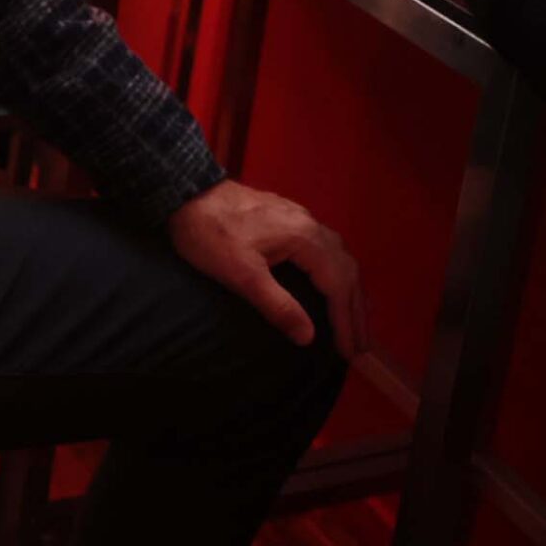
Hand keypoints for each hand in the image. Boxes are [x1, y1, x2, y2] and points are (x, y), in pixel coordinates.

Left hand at [168, 179, 368, 358]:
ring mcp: (300, 218)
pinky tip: (332, 286)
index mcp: (304, 237)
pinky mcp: (288, 218)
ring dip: (349, 292)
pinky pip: (326, 249)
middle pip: (346, 270)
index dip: (346, 321)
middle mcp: (310, 224)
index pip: (337, 284)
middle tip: (360, 347)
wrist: (186, 192)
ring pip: (338, 257)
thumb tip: (309, 337)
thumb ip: (277, 305)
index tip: (350, 353)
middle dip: (356, 310)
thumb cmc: (210, 234)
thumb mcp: (241, 275)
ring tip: (355, 322)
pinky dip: (337, 274)